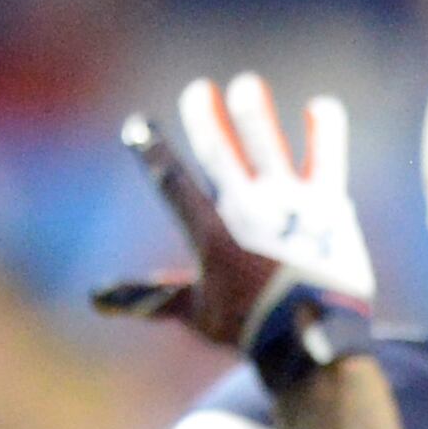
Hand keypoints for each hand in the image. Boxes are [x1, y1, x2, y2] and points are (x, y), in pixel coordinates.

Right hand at [89, 75, 376, 382]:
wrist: (312, 342)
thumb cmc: (251, 329)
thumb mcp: (196, 312)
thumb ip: (153, 295)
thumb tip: (98, 299)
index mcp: (213, 235)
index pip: (173, 183)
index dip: (151, 152)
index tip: (136, 127)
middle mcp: (248, 211)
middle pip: (218, 150)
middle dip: (203, 117)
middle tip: (197, 92)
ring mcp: (289, 205)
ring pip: (267, 142)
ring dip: (253, 111)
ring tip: (246, 86)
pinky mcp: (328, 205)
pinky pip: (327, 156)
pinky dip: (324, 128)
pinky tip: (320, 106)